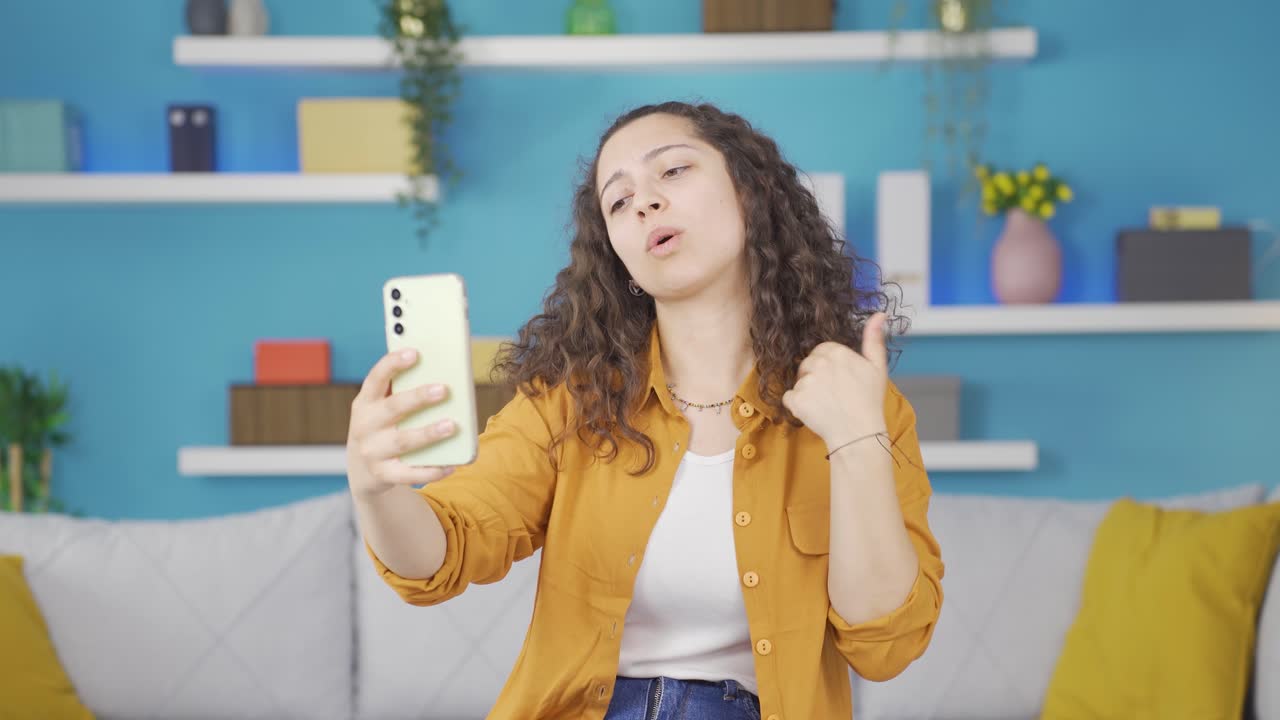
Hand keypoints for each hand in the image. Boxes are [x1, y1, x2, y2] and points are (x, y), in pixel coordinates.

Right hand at [346, 348, 457, 498]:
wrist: (362, 469)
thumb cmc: (382, 427)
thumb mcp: (382, 408)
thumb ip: (402, 391)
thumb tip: (442, 373)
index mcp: (365, 402)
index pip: (375, 378)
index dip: (393, 364)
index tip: (414, 353)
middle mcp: (365, 426)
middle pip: (393, 408)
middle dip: (418, 398)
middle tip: (443, 389)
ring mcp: (372, 451)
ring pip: (403, 442)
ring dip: (428, 433)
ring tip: (452, 426)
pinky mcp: (383, 475)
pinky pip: (409, 474)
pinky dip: (430, 470)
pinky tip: (451, 465)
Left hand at [781, 312, 889, 449]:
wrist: (859, 434)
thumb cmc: (869, 401)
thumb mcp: (877, 367)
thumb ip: (874, 339)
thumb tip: (879, 314)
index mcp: (837, 352)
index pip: (821, 350)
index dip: (828, 366)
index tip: (838, 380)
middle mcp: (820, 363)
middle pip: (807, 364)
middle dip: (815, 377)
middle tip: (833, 394)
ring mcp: (806, 381)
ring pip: (799, 381)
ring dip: (807, 392)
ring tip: (826, 404)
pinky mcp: (796, 399)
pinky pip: (789, 398)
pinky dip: (797, 406)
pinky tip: (815, 412)